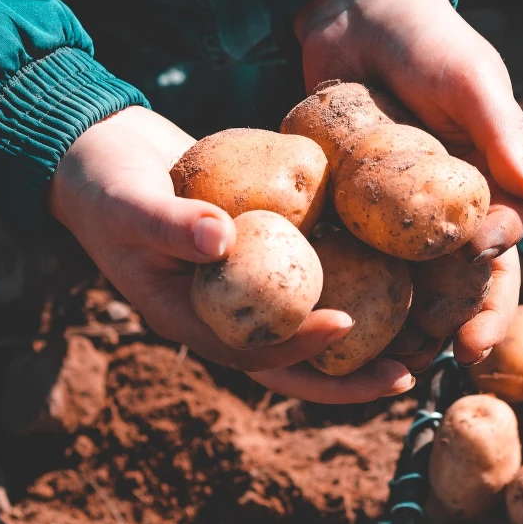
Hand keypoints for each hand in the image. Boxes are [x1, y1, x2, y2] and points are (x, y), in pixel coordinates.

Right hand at [50, 106, 414, 402]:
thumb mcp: (128, 201)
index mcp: (187, 315)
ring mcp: (245, 283)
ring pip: (310, 321)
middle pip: (293, 360)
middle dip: (350, 375)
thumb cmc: (102, 180)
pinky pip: (311, 272)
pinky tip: (401, 266)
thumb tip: (223, 238)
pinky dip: (352, 275)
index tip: (345, 325)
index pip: (251, 350)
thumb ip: (170, 222)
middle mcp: (222, 310)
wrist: (99, 149)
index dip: (298, 347)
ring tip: (423, 335)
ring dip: (365, 335)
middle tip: (410, 372)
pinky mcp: (263, 250)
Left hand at [295, 0, 522, 364]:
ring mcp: (398, 210)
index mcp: (491, 184)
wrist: (357, 11)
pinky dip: (349, 290)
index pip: (500, 254)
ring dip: (400, 327)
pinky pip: (355, 255)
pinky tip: (332, 326)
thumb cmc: (427, 40)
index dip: (491, 300)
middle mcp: (449, 206)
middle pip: (456, 282)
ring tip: (385, 369)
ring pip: (406, 282)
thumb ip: (501, 134)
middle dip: (450, 331)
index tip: (473, 338)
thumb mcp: (470, 80)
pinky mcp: (353, 204)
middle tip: (428, 371)